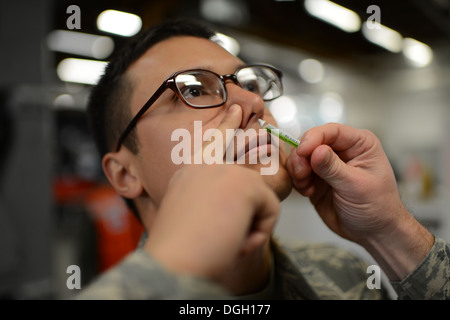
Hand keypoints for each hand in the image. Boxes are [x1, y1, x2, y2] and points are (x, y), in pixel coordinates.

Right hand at [145, 105, 279, 281]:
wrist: (173, 262)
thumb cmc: (179, 245)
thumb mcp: (190, 211)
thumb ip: (209, 194)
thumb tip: (239, 191)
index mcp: (190, 170)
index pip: (213, 139)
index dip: (228, 123)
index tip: (238, 109)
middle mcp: (205, 164)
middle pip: (243, 142)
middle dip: (259, 136)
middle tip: (264, 124)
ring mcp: (225, 170)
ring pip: (262, 191)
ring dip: (253, 220)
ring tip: (231, 236)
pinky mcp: (245, 185)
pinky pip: (270, 209)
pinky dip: (259, 231)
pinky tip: (237, 240)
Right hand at [286, 123, 433, 278]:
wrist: (373, 232)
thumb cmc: (376, 207)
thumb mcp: (355, 186)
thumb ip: (333, 168)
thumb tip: (315, 151)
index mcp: (359, 144)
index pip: (331, 131)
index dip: (313, 138)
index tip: (302, 152)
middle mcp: (342, 150)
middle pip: (311, 142)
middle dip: (302, 157)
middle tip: (302, 175)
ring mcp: (327, 165)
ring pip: (301, 157)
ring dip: (298, 170)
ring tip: (305, 186)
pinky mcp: (316, 179)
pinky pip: (298, 173)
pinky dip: (298, 181)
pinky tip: (308, 193)